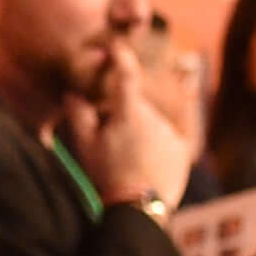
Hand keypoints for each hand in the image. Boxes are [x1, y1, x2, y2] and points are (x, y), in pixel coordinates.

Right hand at [67, 39, 190, 207]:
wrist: (137, 209)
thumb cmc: (107, 175)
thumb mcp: (84, 146)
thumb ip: (78, 115)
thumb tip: (72, 92)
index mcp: (129, 114)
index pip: (126, 75)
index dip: (121, 57)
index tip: (116, 46)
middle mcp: (154, 117)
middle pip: (137, 105)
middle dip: (125, 114)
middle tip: (111, 141)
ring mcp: (171, 132)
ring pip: (153, 120)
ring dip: (142, 129)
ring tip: (129, 158)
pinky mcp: (184, 147)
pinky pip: (172, 133)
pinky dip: (160, 140)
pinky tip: (149, 156)